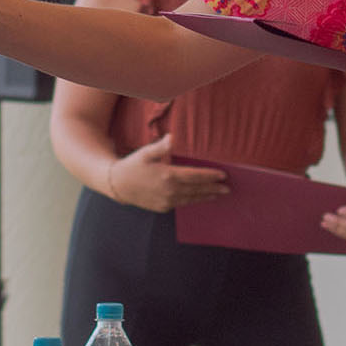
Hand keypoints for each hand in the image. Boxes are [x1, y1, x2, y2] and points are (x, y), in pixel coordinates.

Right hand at [104, 134, 228, 213]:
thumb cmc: (132, 165)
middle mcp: (170, 191)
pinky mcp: (163, 208)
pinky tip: (199, 198)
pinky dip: (193, 200)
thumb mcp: (145, 152)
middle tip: (228, 188)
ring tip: (218, 195)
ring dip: (206, 196)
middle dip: (214, 189)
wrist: (117, 185)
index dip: (211, 176)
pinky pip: (182, 203)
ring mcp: (166, 201)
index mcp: (168, 176)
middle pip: (197, 189)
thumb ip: (161, 146)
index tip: (223, 175)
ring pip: (191, 199)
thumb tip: (173, 138)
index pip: (195, 176)